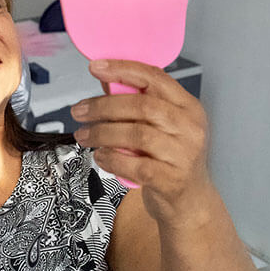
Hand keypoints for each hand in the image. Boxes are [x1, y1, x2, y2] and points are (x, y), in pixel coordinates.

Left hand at [70, 59, 213, 220]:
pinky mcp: (172, 179)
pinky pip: (135, 165)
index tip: (96, 67)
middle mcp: (190, 127)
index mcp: (188, 107)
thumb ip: (136, 103)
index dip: (122, 69)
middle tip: (79, 111)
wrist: (190, 203)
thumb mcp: (160, 127)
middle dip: (103, 106)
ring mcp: (183, 154)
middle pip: (142, 106)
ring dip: (102, 133)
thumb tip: (106, 79)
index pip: (155, 78)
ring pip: (136, 134)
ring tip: (84, 136)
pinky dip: (112, 159)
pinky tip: (101, 157)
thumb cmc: (170, 160)